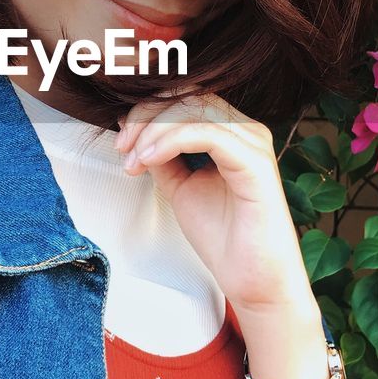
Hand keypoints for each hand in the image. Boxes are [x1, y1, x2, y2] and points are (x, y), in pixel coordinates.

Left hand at [113, 88, 316, 313]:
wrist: (252, 280)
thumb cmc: (223, 238)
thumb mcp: (180, 187)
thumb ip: (162, 157)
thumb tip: (134, 132)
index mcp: (232, 133)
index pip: (186, 99)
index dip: (148, 112)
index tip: (121, 141)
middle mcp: (246, 131)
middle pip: (188, 97)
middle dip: (146, 118)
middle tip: (121, 149)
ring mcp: (253, 143)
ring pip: (195, 110)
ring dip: (153, 131)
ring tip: (134, 161)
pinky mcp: (256, 162)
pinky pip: (207, 134)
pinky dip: (170, 142)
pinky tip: (149, 160)